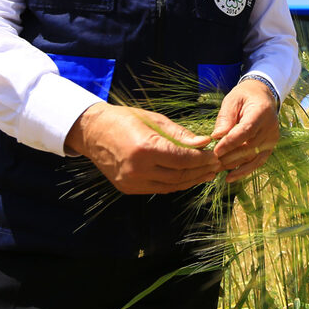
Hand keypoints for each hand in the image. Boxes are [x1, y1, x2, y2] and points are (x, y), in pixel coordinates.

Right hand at [65, 102, 219, 193]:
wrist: (92, 132)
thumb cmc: (124, 119)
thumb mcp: (154, 120)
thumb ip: (180, 135)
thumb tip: (204, 142)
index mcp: (144, 149)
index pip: (182, 159)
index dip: (202, 159)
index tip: (215, 155)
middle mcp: (137, 169)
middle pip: (179, 175)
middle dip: (200, 170)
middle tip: (216, 165)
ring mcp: (131, 182)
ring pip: (171, 186)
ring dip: (191, 180)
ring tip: (206, 173)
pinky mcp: (128, 188)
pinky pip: (159, 188)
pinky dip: (175, 184)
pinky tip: (188, 177)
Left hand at [211, 78, 279, 182]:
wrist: (263, 96)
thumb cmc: (244, 96)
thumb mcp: (232, 100)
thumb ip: (225, 117)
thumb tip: (216, 136)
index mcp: (262, 112)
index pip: (246, 131)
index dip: (231, 143)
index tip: (216, 151)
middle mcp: (270, 127)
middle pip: (249, 147)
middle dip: (229, 157)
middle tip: (211, 163)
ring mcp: (272, 139)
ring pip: (252, 157)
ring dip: (234, 165)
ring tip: (216, 170)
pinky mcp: (270, 147)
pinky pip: (258, 162)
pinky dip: (244, 170)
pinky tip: (230, 177)